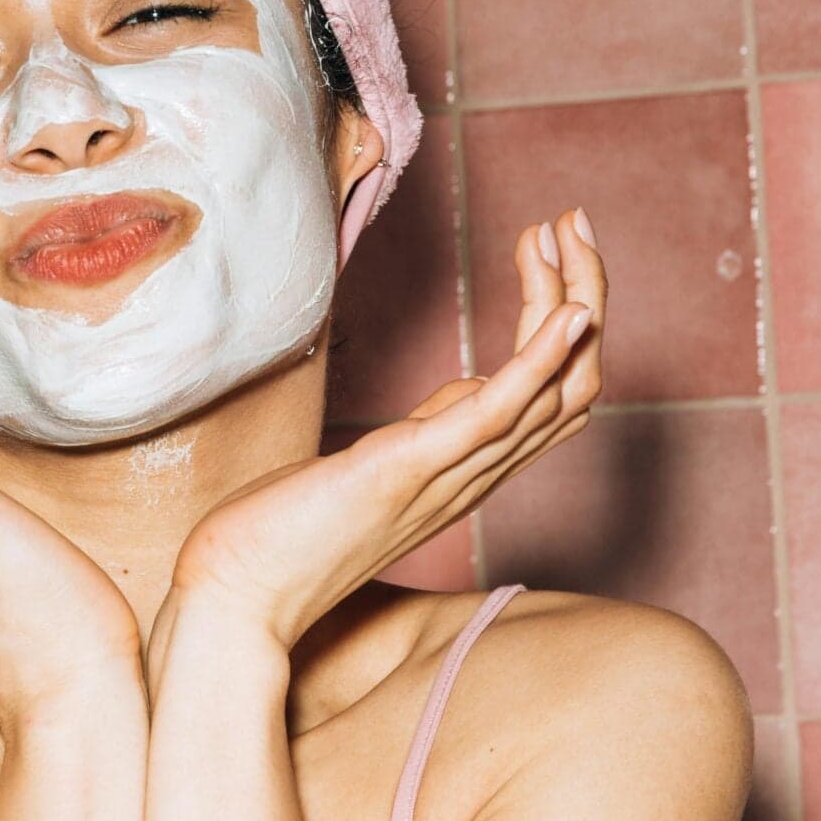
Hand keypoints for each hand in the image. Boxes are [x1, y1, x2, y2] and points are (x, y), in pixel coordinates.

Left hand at [159, 210, 606, 654]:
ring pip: (555, 393)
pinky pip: (497, 417)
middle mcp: (474, 479)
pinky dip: (540, 362)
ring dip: (572, 303)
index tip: (553, 250)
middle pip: (575, 386)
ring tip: (566, 232)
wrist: (234, 600)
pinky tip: (567, 313)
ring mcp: (446, 478)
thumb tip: (468, 389)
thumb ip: (430, 434)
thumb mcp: (374, 468)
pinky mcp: (408, 471)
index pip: (558, 397)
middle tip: (575, 221)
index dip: (570, 321)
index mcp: (468, 475)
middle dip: (587, 293)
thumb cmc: (284, 536)